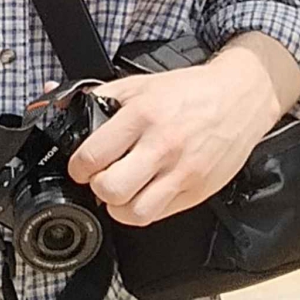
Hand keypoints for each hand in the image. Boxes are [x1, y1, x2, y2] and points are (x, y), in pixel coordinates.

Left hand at [63, 47, 286, 226]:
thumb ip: (100, 98)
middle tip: (101, 178)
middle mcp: (162, 146)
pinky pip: (159, 215)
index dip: (79, 166)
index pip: (94, 156)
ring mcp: (182, 172)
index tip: (81, 166)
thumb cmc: (190, 91)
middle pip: (110, 189)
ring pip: (134, 212)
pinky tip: (144, 193)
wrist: (239, 97)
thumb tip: (60, 106)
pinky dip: (144, 210)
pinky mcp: (197, 190)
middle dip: (97, 186)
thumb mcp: (140, 84)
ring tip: (122, 189)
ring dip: (119, 205)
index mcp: (143, 115)